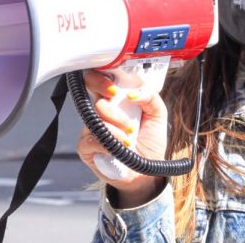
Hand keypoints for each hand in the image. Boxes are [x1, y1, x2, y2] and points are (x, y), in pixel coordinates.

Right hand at [76, 70, 168, 207]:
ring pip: (96, 113)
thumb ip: (150, 96)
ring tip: (130, 134)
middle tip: (115, 97)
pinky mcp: (86, 146)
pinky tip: (122, 146)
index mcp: (117, 97)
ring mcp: (92, 126)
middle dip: (101, 88)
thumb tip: (132, 93)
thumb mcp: (158, 114)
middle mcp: (102, 109)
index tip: (115, 87)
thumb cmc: (150, 139)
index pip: (102, 76)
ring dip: (116, 123)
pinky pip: (92, 138)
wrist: (148, 169)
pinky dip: (110, 141)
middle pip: (88, 87)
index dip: (102, 75)